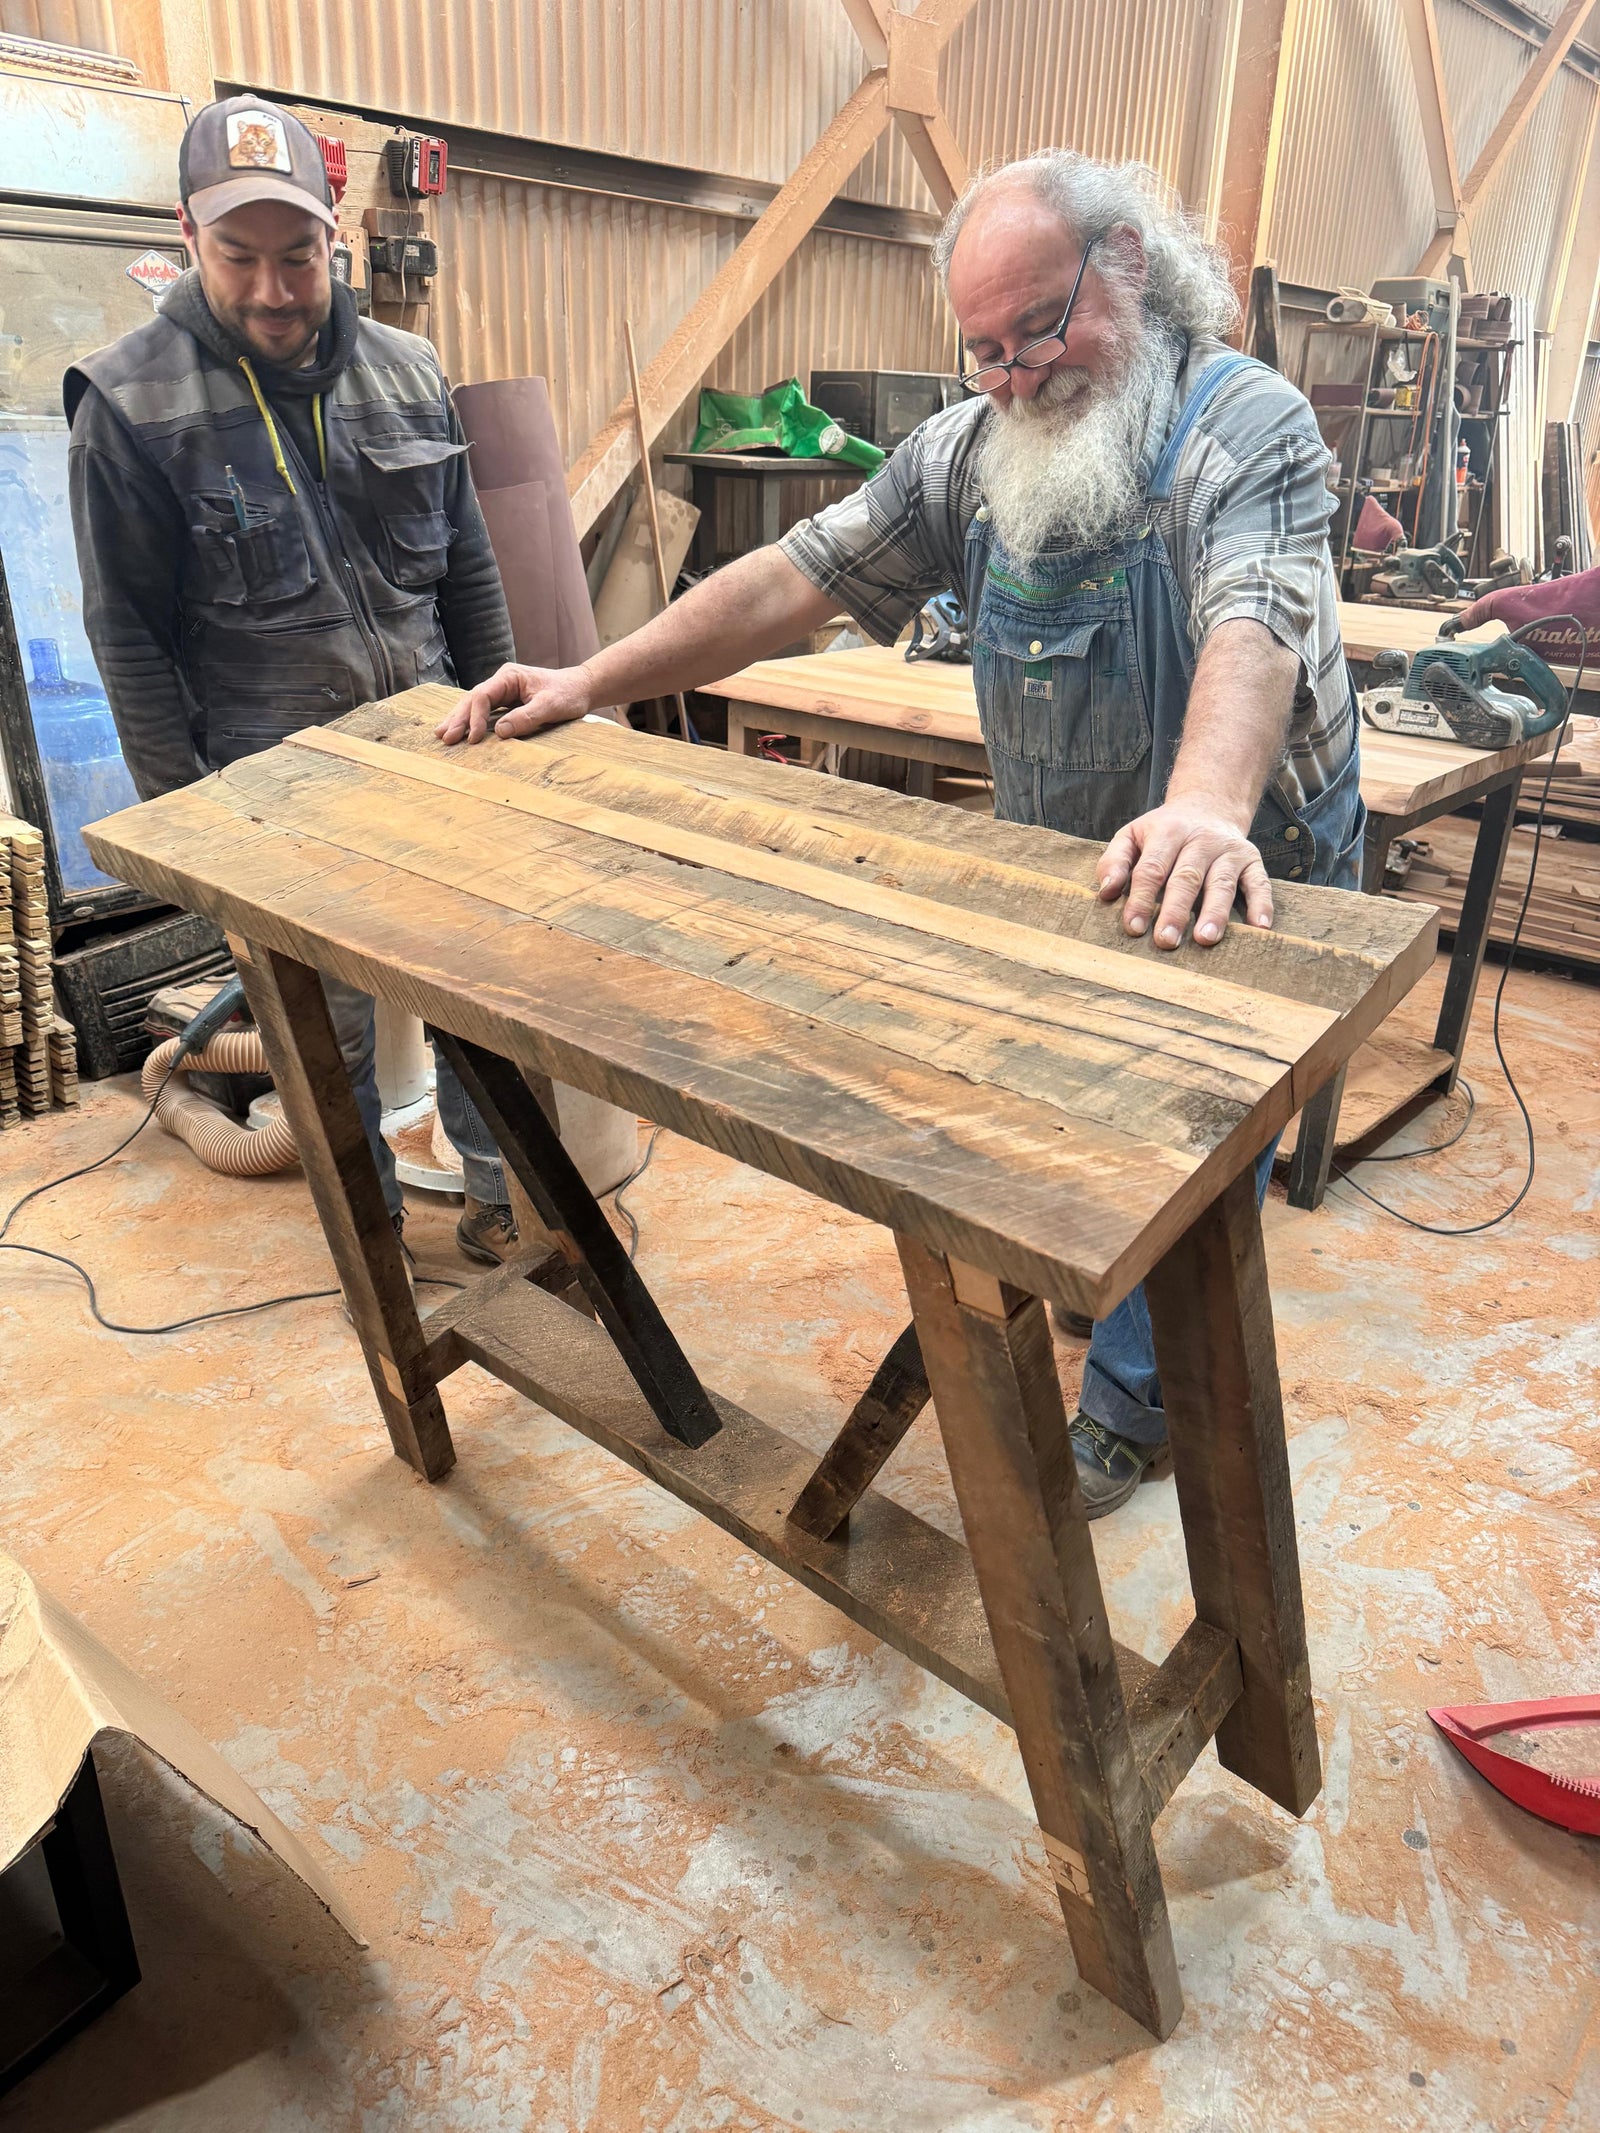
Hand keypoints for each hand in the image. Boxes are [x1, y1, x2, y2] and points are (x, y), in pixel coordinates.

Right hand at [435, 662, 593, 745]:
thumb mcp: (551, 706)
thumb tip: (500, 732)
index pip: (483, 695)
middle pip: (472, 699)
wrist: (582, 688)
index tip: (473, 738)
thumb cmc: (568, 694)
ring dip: (459, 719)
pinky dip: (471, 721)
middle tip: (443, 737)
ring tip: (441, 735)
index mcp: (509, 677)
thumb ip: (526, 717)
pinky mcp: (506, 701)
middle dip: (458, 718)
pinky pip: (484, 711)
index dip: (475, 717)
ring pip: (474, 704)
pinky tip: (458, 730)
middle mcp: (502, 681)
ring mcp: (503, 691)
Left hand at [1097, 794, 1272, 947]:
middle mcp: (1200, 839)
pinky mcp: (1251, 859)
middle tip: (1166, 941)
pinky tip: (1258, 927)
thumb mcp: (1132, 836)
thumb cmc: (1164, 832)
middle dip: (1175, 911)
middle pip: (1186, 878)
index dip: (1142, 898)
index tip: (1133, 927)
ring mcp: (1228, 850)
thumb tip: (1106, 893)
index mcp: (1167, 832)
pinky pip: (1259, 882)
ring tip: (1205, 939)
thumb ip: (1114, 861)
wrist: (1209, 805)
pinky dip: (1262, 904)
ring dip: (1215, 912)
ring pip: (1221, 883)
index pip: (1152, 868)